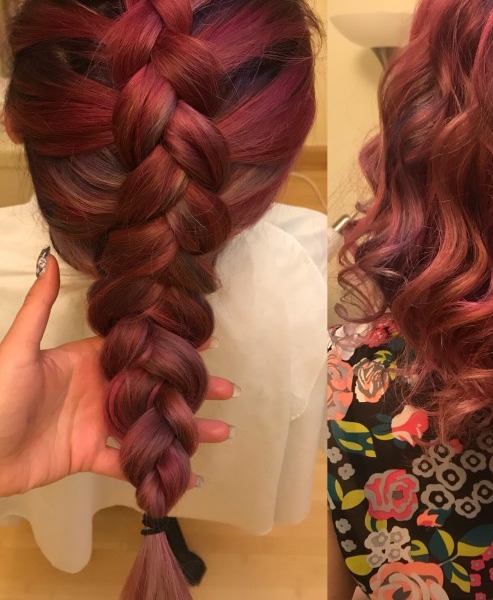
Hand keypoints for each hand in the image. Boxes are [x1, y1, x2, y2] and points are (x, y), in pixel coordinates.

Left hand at [0, 250, 236, 496]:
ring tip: (221, 433)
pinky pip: (130, 465)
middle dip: (191, 389)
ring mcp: (99, 424)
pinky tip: (184, 477)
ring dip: (185, 429)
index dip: (172, 346)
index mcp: (89, 361)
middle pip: (155, 387)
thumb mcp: (18, 350)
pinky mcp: (90, 455)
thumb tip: (49, 260)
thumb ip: (40, 308)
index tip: (207, 343)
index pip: (140, 349)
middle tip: (227, 391)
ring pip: (151, 425)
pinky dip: (157, 470)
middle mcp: (101, 390)